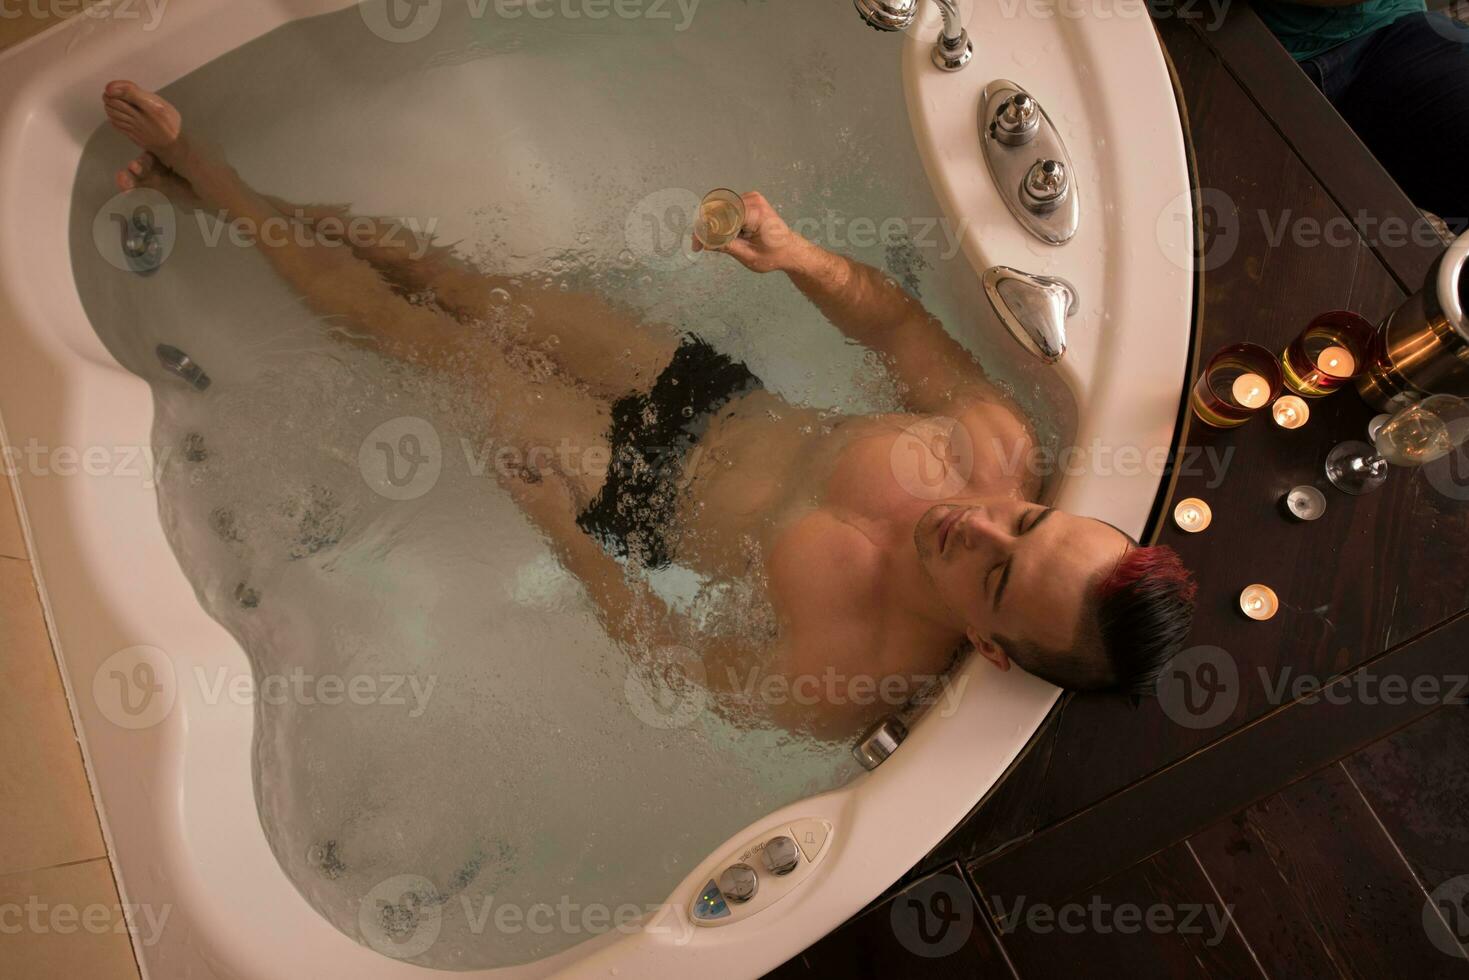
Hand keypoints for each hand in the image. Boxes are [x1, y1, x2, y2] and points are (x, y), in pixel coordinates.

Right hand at [694, 191, 809, 273]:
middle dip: (705, 228)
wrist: (789, 249)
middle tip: (698, 245)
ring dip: (714, 226)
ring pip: (719, 208)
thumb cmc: (774, 255)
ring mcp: (750, 197)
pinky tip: (729, 235)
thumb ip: (725, 246)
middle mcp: (753, 200)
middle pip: (717, 210)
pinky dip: (721, 222)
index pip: (721, 217)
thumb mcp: (748, 256)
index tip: (697, 246)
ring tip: (717, 243)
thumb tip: (704, 241)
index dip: (705, 231)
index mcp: (755, 213)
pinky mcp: (747, 200)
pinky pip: (726, 208)